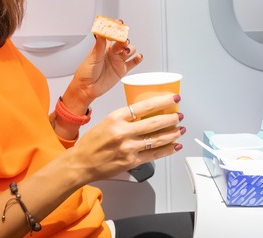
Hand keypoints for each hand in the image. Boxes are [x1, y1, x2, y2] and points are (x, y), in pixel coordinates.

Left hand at [67, 20, 142, 106]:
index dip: (116, 27)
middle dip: (124, 39)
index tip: (119, 23)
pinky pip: (133, 63)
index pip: (111, 34)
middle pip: (122, 41)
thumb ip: (99, 45)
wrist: (87, 88)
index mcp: (103, 47)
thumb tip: (101, 32)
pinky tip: (138, 57)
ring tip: (126, 52)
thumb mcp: (92, 57)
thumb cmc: (85, 72)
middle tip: (122, 41)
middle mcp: (111, 52)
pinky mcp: (122, 70)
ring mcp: (118, 61)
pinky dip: (138, 59)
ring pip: (129, 50)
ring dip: (130, 48)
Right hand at [68, 94, 184, 181]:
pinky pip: (154, 154)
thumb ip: (124, 118)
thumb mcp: (105, 122)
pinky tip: (175, 146)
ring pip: (157, 139)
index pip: (144, 106)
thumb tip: (144, 114)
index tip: (172, 98)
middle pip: (154, 122)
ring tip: (180, 129)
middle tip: (179, 115)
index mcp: (115, 118)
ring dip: (172, 133)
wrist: (81, 163)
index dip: (162, 101)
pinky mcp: (131, 162)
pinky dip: (167, 150)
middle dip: (171, 118)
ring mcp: (128, 148)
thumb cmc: (91, 144)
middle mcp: (123, 132)